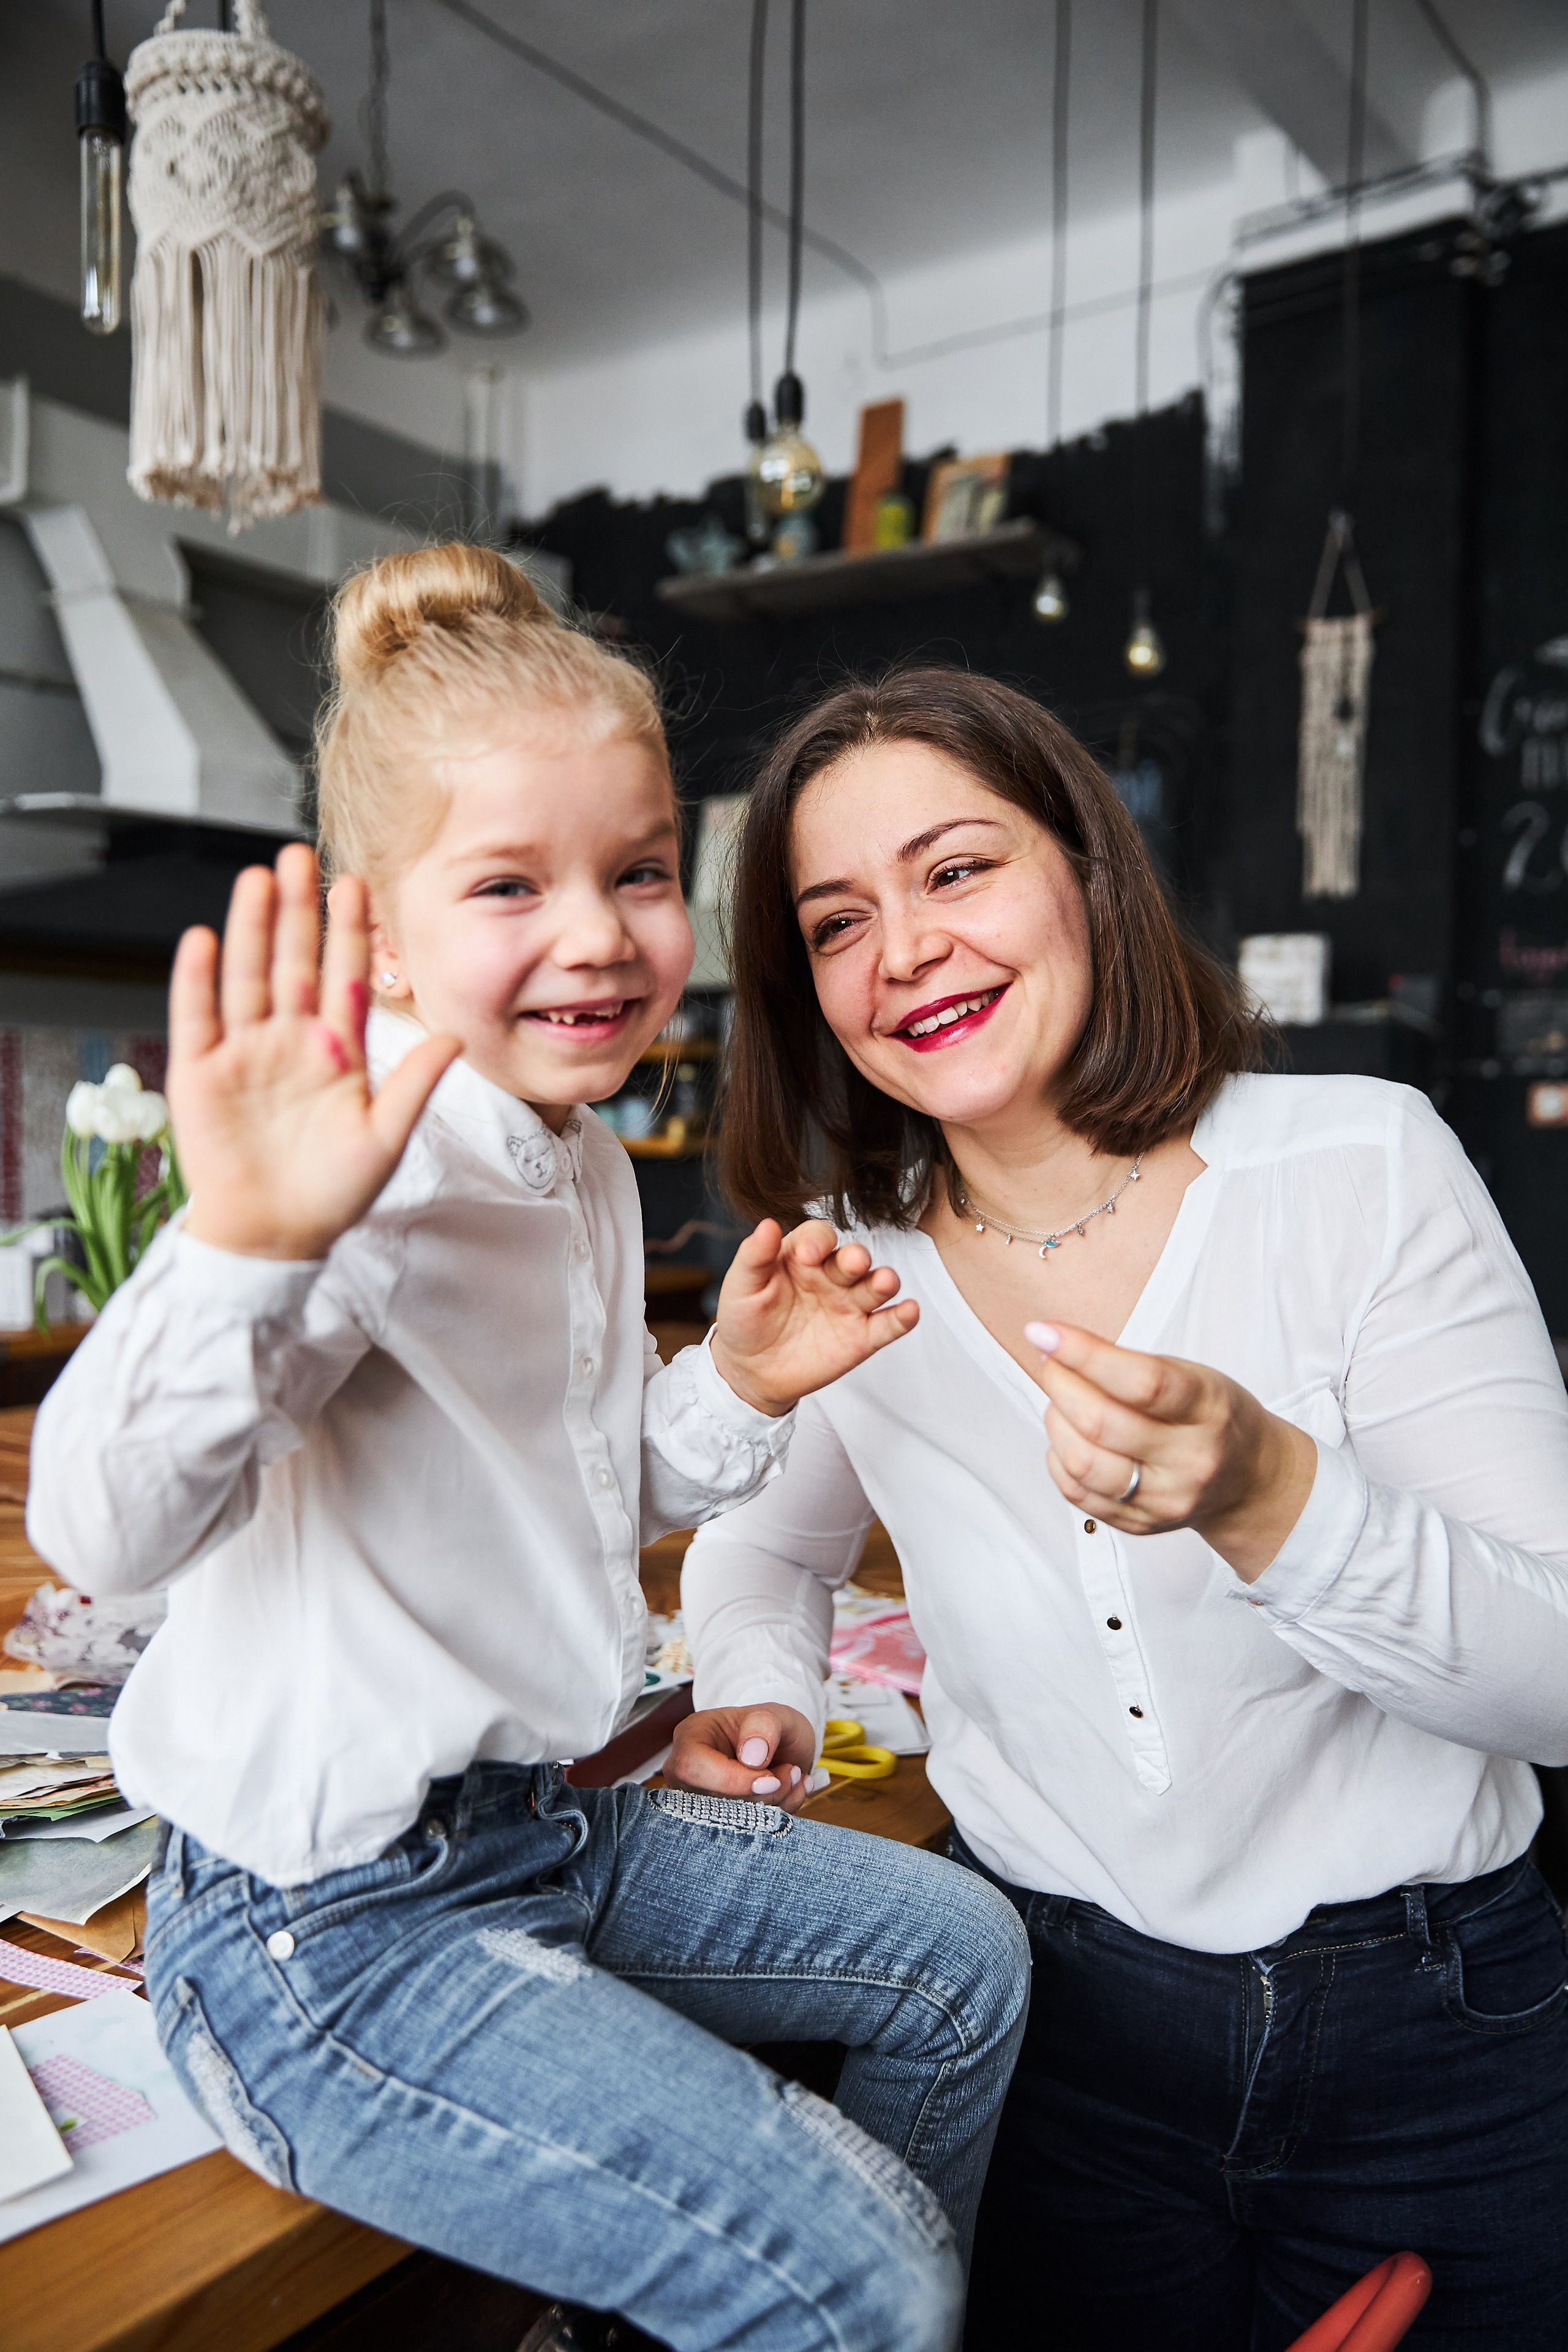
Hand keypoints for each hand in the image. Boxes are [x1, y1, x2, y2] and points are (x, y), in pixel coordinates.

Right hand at [169, 844, 460, 1261]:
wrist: (276, 1237)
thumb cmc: (334, 1193)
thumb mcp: (386, 1136)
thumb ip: (414, 1083)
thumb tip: (457, 1035)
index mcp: (336, 1051)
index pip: (343, 977)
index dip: (349, 932)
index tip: (357, 883)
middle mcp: (290, 1042)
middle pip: (293, 962)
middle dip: (297, 909)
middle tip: (300, 853)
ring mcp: (244, 1053)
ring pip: (247, 976)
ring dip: (250, 927)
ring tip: (258, 878)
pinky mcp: (200, 1074)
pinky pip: (198, 1016)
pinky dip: (197, 979)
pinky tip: (203, 936)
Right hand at [666, 1704, 821, 1810]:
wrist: (785, 1747)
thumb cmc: (771, 1727)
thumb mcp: (775, 1715)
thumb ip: (764, 1726)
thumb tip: (752, 1757)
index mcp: (692, 1735)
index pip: (691, 1766)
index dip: (731, 1779)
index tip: (771, 1778)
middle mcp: (688, 1772)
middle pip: (708, 1803)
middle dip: (761, 1796)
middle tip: (792, 1772)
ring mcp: (701, 1801)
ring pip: (730, 1823)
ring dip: (775, 1805)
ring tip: (794, 1776)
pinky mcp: (721, 1823)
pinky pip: (747, 1833)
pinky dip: (779, 1816)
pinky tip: (792, 1791)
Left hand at [709, 1220, 918, 1416]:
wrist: (750, 1371)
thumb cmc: (744, 1320)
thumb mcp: (741, 1286)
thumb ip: (754, 1256)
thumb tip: (767, 1224)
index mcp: (803, 1257)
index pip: (819, 1236)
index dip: (818, 1241)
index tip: (807, 1255)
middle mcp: (831, 1276)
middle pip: (853, 1258)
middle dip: (856, 1258)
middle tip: (852, 1263)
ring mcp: (849, 1306)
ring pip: (876, 1287)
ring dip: (884, 1281)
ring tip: (883, 1283)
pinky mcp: (861, 1338)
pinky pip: (888, 1325)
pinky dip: (902, 1317)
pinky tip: (909, 1311)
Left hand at [1027, 1321, 1317, 1582]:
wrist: (1251, 1479)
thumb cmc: (1213, 1416)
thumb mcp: (1194, 1375)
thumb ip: (1132, 1366)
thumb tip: (1058, 1348)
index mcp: (1209, 1409)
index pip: (1141, 1382)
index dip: (1084, 1354)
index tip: (1044, 1333)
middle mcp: (1190, 1460)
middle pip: (1102, 1425)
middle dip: (1060, 1384)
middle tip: (1052, 1364)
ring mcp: (1165, 1500)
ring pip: (1082, 1463)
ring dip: (1056, 1422)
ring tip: (1062, 1402)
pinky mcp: (1141, 1525)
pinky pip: (1077, 1493)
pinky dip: (1059, 1458)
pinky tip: (1069, 1437)